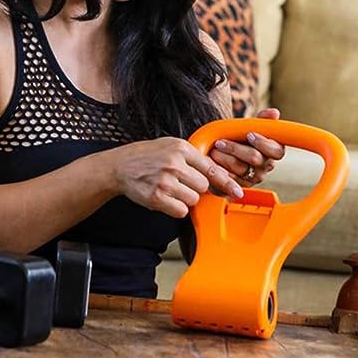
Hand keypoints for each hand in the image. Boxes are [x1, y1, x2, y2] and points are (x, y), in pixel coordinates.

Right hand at [111, 137, 244, 218]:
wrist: (120, 166)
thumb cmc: (148, 156)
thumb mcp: (172, 147)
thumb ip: (194, 158)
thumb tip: (219, 175)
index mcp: (181, 148)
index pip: (211, 168)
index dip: (226, 181)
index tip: (237, 191)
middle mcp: (174, 163)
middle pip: (204, 186)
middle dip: (197, 188)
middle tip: (182, 183)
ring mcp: (165, 181)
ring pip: (193, 199)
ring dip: (186, 199)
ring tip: (171, 189)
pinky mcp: (157, 197)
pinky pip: (180, 211)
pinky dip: (176, 208)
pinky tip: (166, 198)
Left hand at [209, 108, 284, 186]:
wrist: (227, 152)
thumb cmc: (241, 138)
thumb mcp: (251, 127)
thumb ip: (262, 120)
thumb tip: (274, 112)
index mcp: (274, 151)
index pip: (276, 150)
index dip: (263, 143)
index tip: (249, 135)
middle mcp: (267, 166)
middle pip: (254, 158)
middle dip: (235, 148)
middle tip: (220, 142)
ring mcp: (254, 177)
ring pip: (240, 168)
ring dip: (224, 158)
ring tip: (213, 150)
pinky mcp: (241, 185)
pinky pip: (230, 180)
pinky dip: (219, 169)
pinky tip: (211, 162)